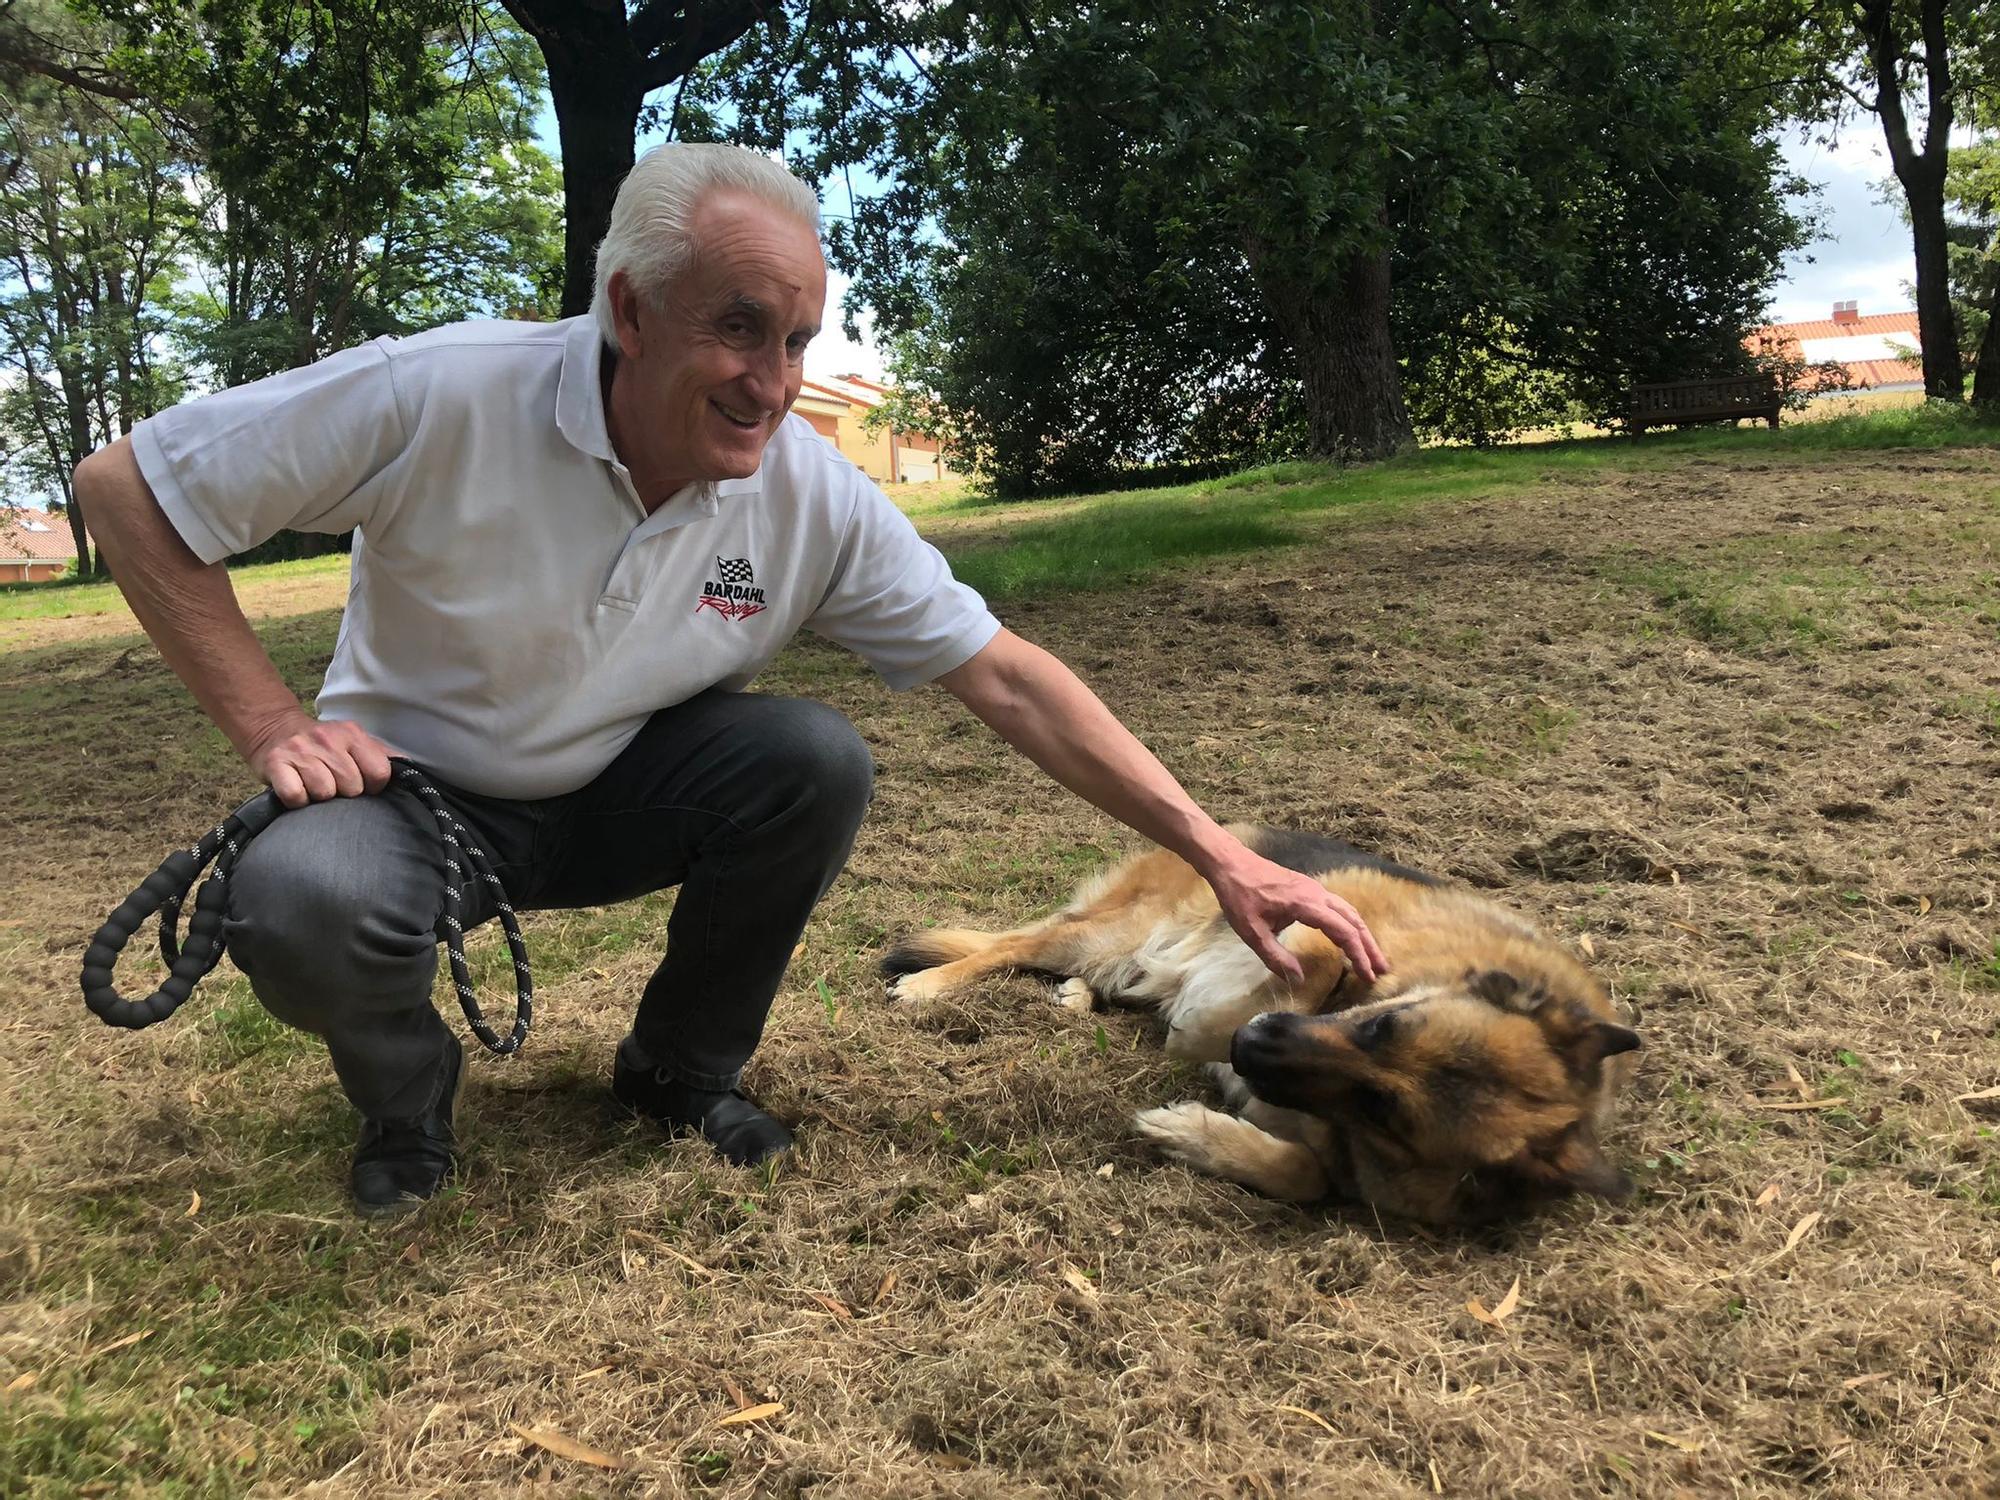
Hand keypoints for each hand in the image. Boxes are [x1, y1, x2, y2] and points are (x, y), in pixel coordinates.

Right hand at [244, 712, 399, 808]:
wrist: (274, 729)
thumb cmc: (323, 744)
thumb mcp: (354, 741)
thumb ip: (381, 755)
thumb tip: (410, 770)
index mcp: (352, 734)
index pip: (379, 772)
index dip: (374, 786)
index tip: (363, 785)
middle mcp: (327, 739)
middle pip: (352, 787)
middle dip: (345, 792)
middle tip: (333, 783)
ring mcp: (300, 751)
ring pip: (324, 793)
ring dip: (320, 796)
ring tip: (314, 784)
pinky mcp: (276, 764)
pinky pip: (296, 796)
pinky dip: (297, 799)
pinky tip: (298, 788)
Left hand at [1202, 846, 1388, 987]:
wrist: (1230, 863)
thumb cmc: (1239, 896)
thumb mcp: (1252, 932)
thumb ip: (1275, 957)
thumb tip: (1298, 980)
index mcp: (1306, 904)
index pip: (1343, 931)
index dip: (1358, 954)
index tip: (1368, 975)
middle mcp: (1317, 893)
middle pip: (1353, 920)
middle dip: (1369, 946)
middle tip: (1382, 970)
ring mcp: (1315, 888)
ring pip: (1349, 911)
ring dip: (1362, 934)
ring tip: (1372, 958)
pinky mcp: (1309, 888)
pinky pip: (1338, 907)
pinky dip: (1350, 924)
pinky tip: (1349, 937)